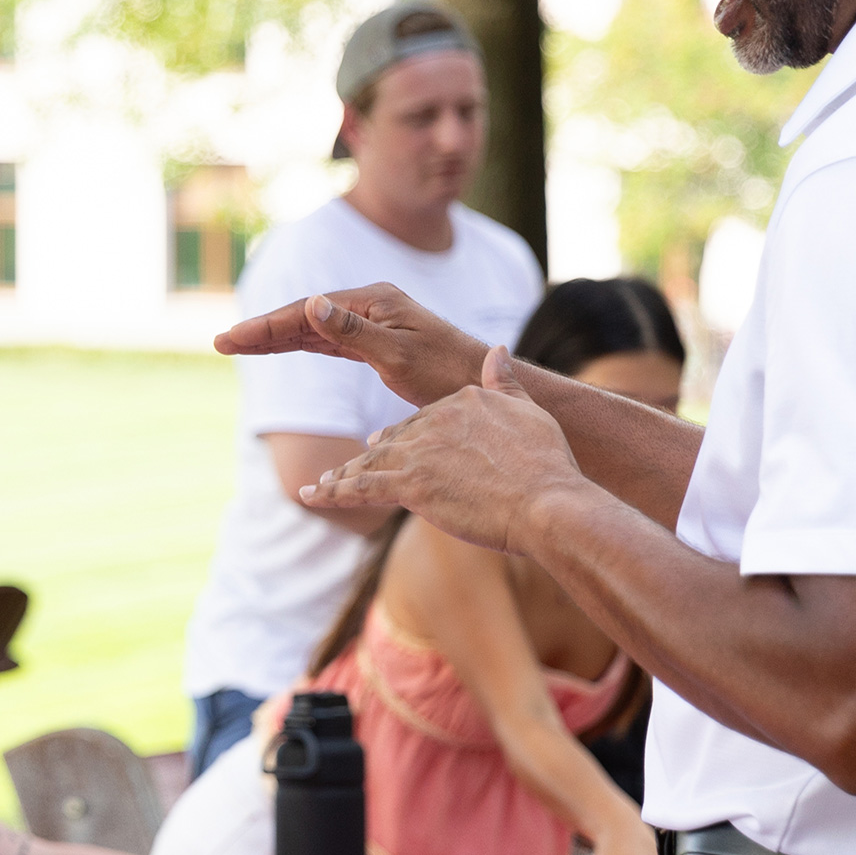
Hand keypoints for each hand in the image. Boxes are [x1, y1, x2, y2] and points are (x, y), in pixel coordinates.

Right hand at [214, 284, 489, 408]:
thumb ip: (352, 331)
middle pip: (303, 315)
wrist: (484, 385)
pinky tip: (281, 348)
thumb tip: (310, 303)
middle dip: (262, 330)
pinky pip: (328, 341)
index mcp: (373, 302)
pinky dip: (300, 344)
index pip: (306, 311)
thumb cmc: (447, 372)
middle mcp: (370, 306)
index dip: (265, 325)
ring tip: (239, 346)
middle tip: (221, 342)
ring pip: (313, 328)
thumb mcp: (397, 354)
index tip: (231, 338)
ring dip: (276, 337)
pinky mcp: (376, 342)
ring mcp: (372, 322)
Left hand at [300, 347, 589, 553]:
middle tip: (341, 474)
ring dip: (339, 477)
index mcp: (460, 401)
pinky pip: (358, 489)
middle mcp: (434, 420)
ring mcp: (418, 452)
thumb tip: (499, 352)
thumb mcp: (529, 413)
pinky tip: (308, 496)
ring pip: (368, 464)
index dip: (403, 440)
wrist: (547, 503)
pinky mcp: (408, 484)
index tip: (385, 449)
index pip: (421, 421)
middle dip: (367, 460)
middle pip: (390, 442)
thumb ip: (506, 384)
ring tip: (317, 489)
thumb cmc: (546, 467)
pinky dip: (330, 493)